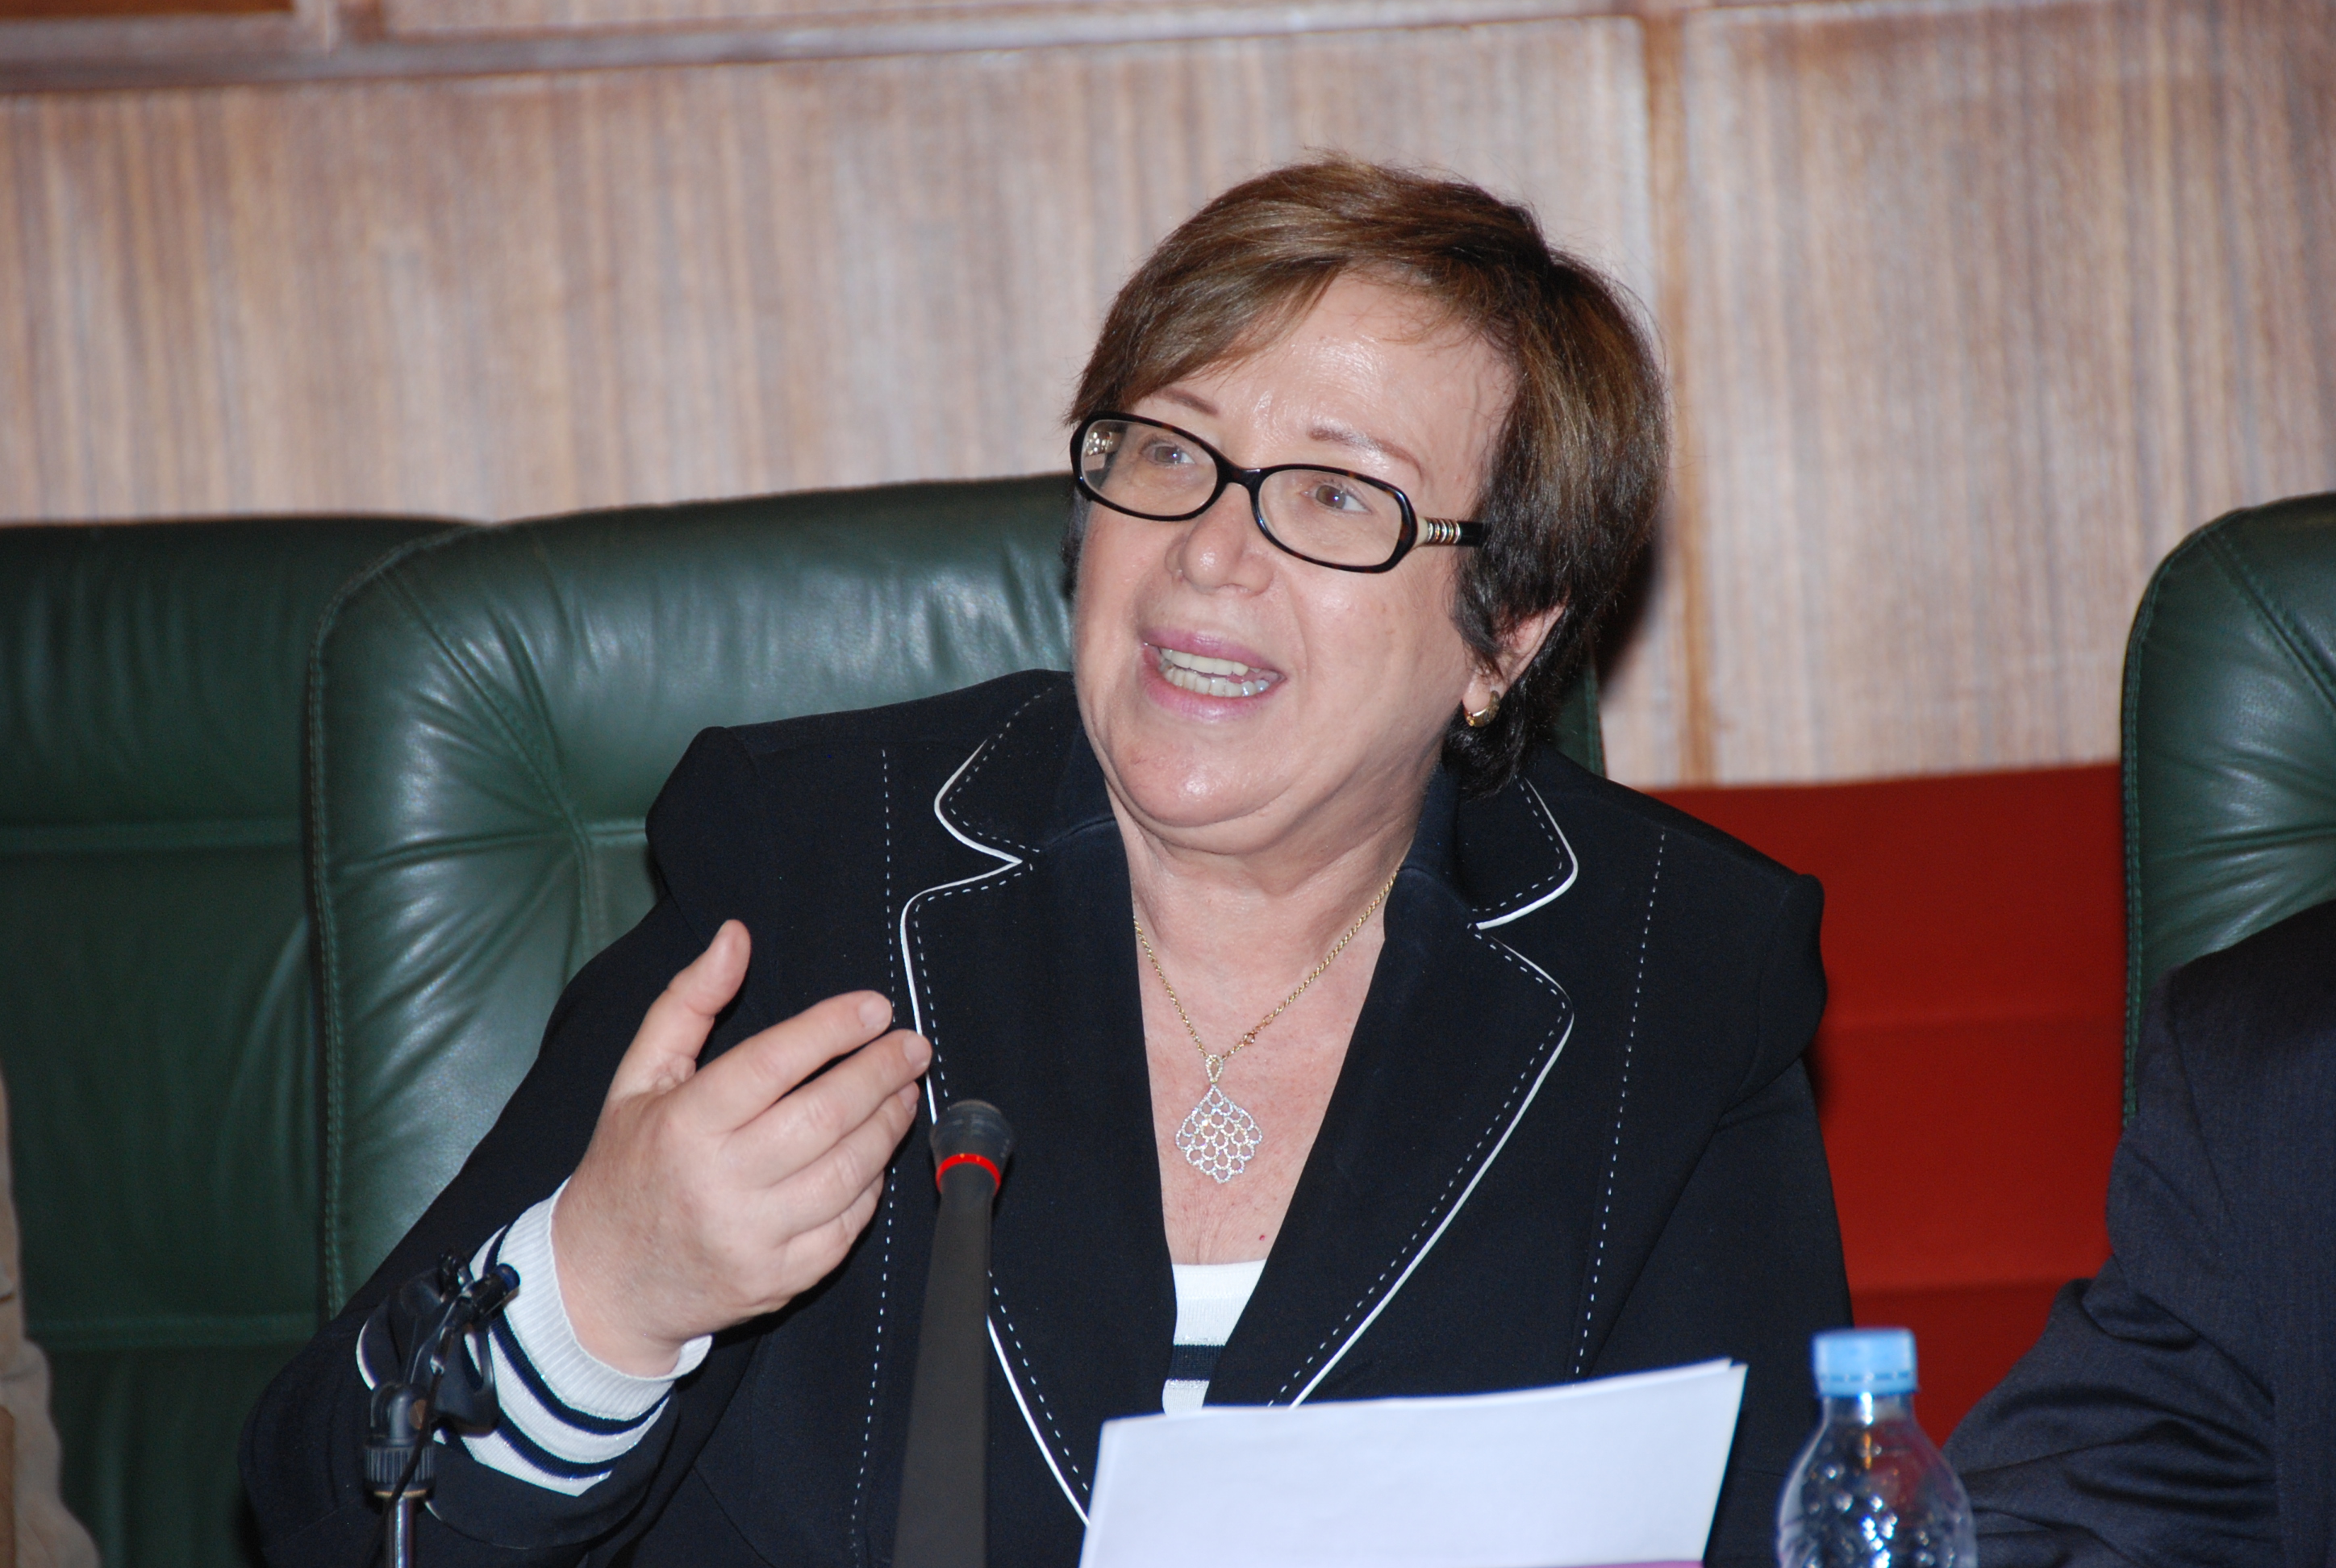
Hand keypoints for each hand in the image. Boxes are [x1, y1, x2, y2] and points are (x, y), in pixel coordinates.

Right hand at [551, 920, 928, 1375]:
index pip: (775, 1063)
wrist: (605, 1284)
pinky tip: (875, 1154)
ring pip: (849, 1171)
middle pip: (826, 1115)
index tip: (876, 1007)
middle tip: (911, 1046)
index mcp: (684, 1125)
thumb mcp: (640, 1077)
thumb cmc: (628, 1166)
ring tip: (904, 1091)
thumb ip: (688, 1002)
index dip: (834, 1028)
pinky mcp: (780, 1279)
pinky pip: (848, 1225)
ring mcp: (753, 1238)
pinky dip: (872, 1185)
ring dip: (890, 1124)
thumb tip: (736, 936)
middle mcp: (720, 1183)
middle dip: (882, 1072)